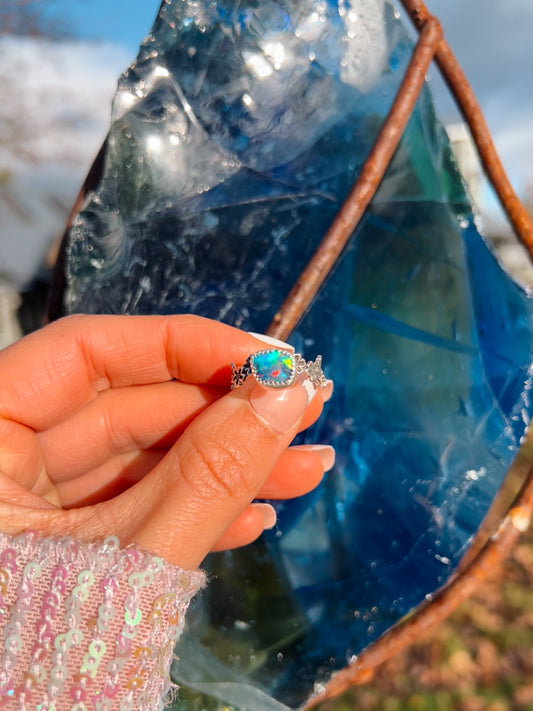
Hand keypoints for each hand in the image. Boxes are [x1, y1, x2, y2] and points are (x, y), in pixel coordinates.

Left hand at [0, 315, 332, 567]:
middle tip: (304, 409)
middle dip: (223, 412)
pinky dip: (196, 510)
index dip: (181, 345)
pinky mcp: (68, 550)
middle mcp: (3, 466)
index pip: (85, 353)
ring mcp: (36, 512)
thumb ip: (209, 478)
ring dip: (228, 464)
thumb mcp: (131, 568)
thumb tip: (285, 397)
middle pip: (128, 406)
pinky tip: (257, 513)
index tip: (265, 359)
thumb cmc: (34, 675)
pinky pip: (137, 511)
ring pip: (143, 461)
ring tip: (306, 465)